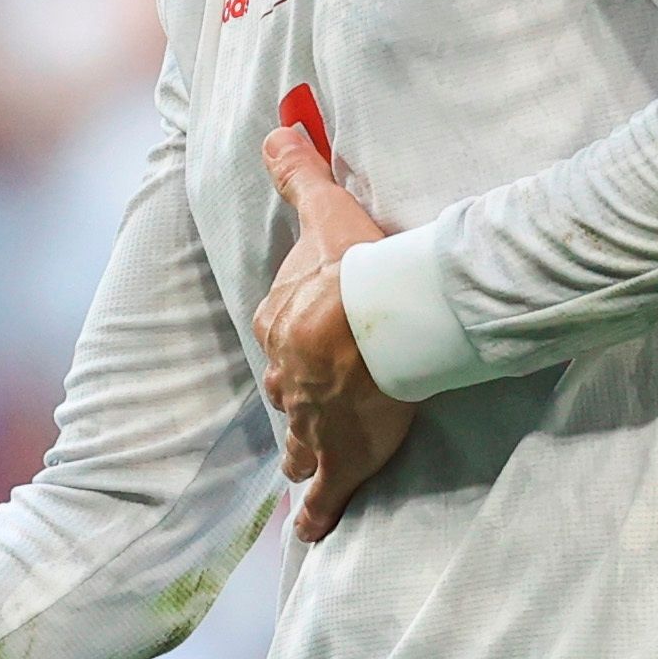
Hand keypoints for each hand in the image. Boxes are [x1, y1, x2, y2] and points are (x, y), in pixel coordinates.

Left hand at [254, 123, 417, 541]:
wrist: (380, 318)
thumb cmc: (355, 265)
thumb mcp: (324, 210)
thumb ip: (299, 172)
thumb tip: (276, 127)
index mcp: (283, 324)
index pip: (284, 333)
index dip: (298, 338)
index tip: (309, 342)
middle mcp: (289, 377)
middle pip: (288, 391)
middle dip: (298, 399)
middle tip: (313, 405)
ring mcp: (313, 422)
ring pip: (300, 442)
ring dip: (303, 454)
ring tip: (305, 468)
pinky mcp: (343, 457)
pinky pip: (324, 495)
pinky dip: (316, 513)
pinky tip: (310, 531)